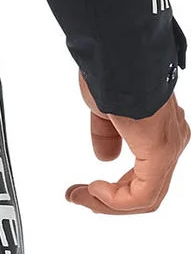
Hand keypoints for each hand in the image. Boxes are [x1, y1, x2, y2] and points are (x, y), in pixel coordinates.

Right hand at [66, 73, 188, 213]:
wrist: (117, 51)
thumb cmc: (112, 67)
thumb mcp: (105, 107)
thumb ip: (107, 134)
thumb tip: (106, 157)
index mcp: (162, 128)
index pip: (145, 174)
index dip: (114, 188)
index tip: (84, 188)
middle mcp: (173, 139)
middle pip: (146, 190)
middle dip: (108, 199)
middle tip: (79, 197)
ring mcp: (170, 146)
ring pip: (146, 196)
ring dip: (108, 202)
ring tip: (81, 196)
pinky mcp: (161, 151)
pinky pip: (144, 193)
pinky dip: (116, 199)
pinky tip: (95, 190)